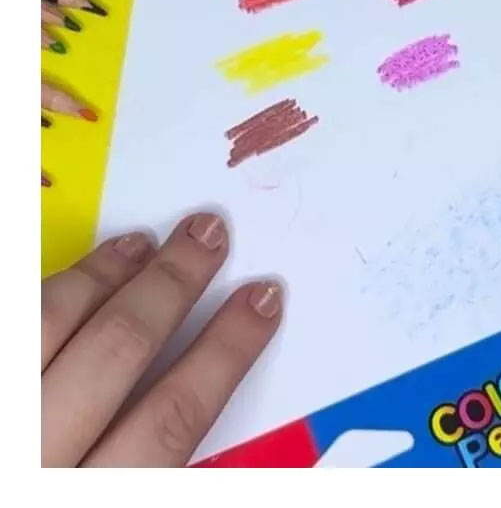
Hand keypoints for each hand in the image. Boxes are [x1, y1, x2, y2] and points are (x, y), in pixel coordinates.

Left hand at [42, 213, 280, 465]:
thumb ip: (142, 480)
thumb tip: (185, 429)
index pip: (169, 419)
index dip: (225, 351)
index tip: (262, 300)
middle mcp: (25, 468)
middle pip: (115, 353)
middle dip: (171, 285)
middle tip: (208, 233)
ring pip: (43, 328)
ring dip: (100, 277)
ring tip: (141, 242)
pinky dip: (33, 297)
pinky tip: (58, 279)